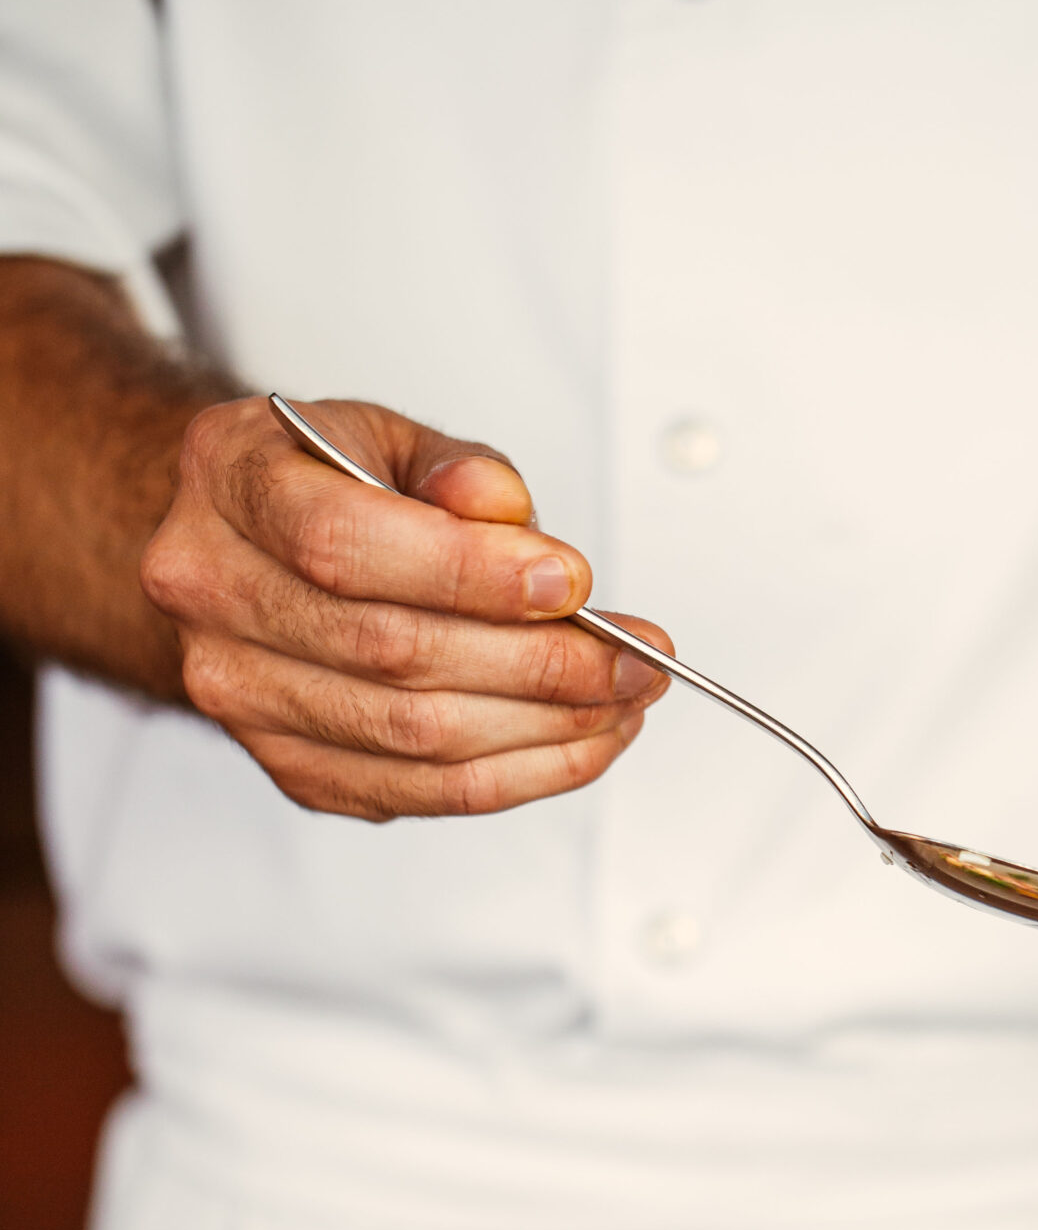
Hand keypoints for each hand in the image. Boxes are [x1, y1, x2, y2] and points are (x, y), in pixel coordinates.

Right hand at [141, 393, 672, 818]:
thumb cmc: (327, 483)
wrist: (252, 548)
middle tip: (635, 658)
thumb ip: (454, 468)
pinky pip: (422, 794)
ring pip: (415, 737)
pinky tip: (581, 743)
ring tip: (624, 700)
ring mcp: (241, 695)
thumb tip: (507, 514)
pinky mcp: (293, 768)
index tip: (571, 581)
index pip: (344, 544)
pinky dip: (520, 775)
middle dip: (539, 661)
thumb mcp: (387, 436)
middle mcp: (211, 592)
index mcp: (228, 480)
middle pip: (391, 654)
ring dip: (546, 728)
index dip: (468, 573)